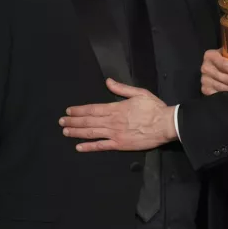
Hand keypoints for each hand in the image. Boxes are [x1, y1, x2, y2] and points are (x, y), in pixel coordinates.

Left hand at [60, 78, 176, 150]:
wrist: (166, 124)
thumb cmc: (154, 108)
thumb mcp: (139, 93)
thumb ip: (121, 88)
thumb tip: (108, 81)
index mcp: (116, 108)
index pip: (92, 109)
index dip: (79, 110)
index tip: (69, 110)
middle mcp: (112, 121)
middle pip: (88, 121)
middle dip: (73, 121)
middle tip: (61, 121)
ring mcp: (115, 134)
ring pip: (91, 133)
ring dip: (76, 132)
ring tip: (65, 131)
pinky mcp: (120, 145)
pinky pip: (101, 146)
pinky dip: (89, 146)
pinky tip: (79, 146)